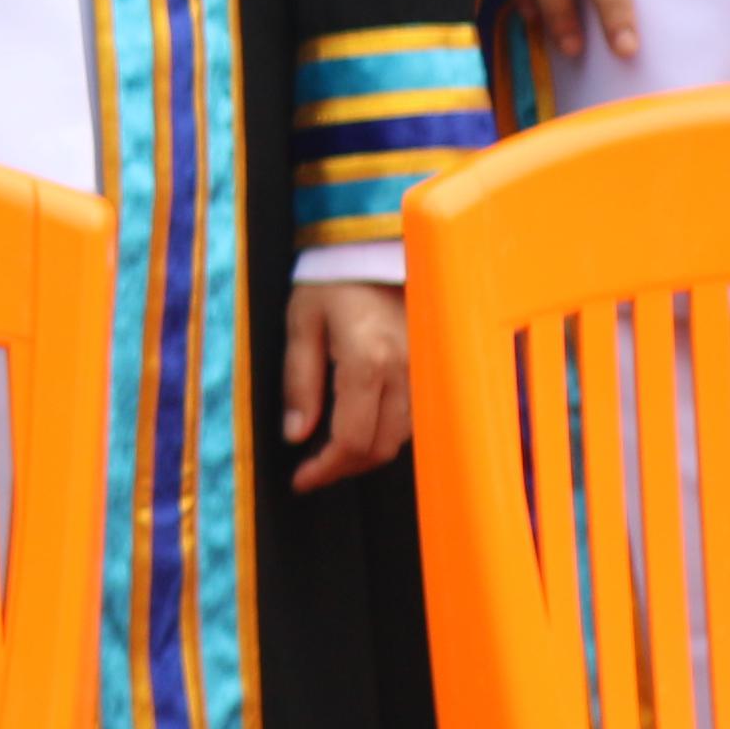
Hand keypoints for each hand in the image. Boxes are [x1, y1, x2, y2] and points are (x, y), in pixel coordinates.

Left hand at [278, 281, 410, 491]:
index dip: (324, 470)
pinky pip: (413, 418)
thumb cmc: (332, 281)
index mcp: (367, 362)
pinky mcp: (431, 367)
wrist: (375, 248)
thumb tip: (297, 435)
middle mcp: (404, 372)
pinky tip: (359, 426)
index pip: (351, 440)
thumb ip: (299, 382)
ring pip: (401, 438)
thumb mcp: (301, 324)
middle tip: (312, 471)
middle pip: (380, 448)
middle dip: (344, 468)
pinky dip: (386, 433)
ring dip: (366, 454)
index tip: (300, 480)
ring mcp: (424, 371)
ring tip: (330, 453)